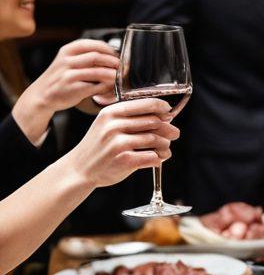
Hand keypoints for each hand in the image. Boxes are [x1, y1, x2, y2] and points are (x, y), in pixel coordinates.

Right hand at [23, 39, 120, 112]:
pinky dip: (106, 87)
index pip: (93, 44)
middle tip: (123, 68)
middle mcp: (67, 60)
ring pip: (98, 72)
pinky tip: (110, 88)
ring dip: (113, 75)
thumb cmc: (61, 77)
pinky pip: (96, 86)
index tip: (118, 56)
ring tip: (119, 77)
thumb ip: (86, 56)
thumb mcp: (68, 61)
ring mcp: (69, 74)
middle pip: (97, 56)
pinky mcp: (73, 88)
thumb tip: (114, 56)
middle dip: (114, 62)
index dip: (110, 50)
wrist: (42, 94)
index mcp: (68, 50)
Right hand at [61, 98, 179, 188]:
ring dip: (165, 146)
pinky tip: (157, 159)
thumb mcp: (107, 125)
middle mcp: (114, 126)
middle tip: (174, 134)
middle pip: (155, 122)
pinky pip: (153, 157)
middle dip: (168, 129)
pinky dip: (159, 159)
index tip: (169, 113)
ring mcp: (119, 143)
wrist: (79, 169)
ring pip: (156, 140)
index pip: (145, 104)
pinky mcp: (125, 160)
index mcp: (111, 113)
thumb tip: (166, 116)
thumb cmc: (99, 147)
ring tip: (165, 149)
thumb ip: (130, 118)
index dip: (162, 108)